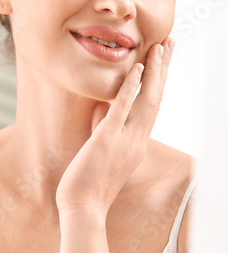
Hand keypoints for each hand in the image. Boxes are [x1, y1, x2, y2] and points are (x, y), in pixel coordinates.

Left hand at [54, 38, 174, 215]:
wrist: (83, 210)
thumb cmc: (87, 185)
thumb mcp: (101, 152)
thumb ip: (106, 130)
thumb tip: (102, 109)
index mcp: (137, 143)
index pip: (152, 105)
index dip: (159, 81)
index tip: (163, 59)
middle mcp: (137, 140)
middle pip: (156, 97)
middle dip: (163, 68)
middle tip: (170, 43)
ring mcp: (124, 140)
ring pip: (146, 99)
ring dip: (154, 71)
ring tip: (159, 47)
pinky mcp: (106, 140)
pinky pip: (121, 109)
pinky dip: (130, 88)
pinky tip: (136, 68)